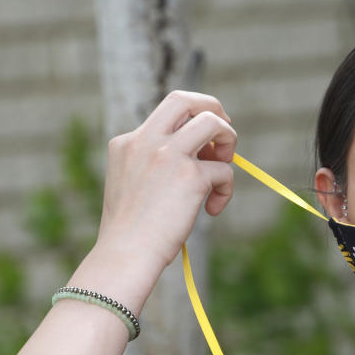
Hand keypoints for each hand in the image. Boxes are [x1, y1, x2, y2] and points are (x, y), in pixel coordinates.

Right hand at [96, 90, 236, 273]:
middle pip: (186, 99)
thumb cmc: (131, 231)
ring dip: (229, 139)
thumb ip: (157, 165)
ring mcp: (168, 154)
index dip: (191, 122)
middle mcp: (146, 141)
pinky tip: (211, 210)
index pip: (167, 113)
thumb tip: (206, 160)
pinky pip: (225, 171)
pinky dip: (226, 190)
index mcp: (127, 143)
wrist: (125, 255)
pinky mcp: (190, 175)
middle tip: (224, 136)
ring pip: (214, 121)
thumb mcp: (133, 186)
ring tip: (222, 169)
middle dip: (213, 108)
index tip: (203, 141)